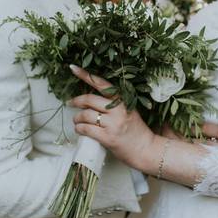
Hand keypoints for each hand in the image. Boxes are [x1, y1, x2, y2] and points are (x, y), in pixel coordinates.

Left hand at [68, 64, 217, 169]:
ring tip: (76, 121)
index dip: (86, 75)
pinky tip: (79, 130)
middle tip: (70, 103)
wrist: (147, 150)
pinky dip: (79, 129)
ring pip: (86, 115)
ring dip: (77, 118)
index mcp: (123, 100)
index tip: (73, 68)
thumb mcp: (129, 111)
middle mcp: (118, 109)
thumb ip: (114, 104)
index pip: (102, 84)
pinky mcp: (108, 137)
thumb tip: (91, 99)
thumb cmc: (136, 131)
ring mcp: (113, 123)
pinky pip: (87, 129)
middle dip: (76, 101)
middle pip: (89, 99)